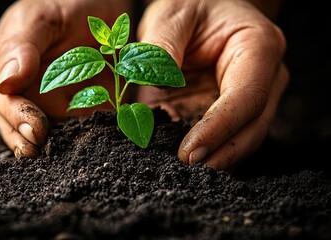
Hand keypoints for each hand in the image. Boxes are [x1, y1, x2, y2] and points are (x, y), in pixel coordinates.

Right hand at [0, 0, 132, 157]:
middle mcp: (18, 89)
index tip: (34, 129)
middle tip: (39, 151)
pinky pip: (69, 130)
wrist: (102, 7)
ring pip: (39, 132)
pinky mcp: (70, 110)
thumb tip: (5, 84)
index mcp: (0, 65)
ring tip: (59, 159)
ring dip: (49, 147)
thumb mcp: (41, 17)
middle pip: (15, 123)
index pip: (1, 99)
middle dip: (27, 138)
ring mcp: (43, 102)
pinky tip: (81, 150)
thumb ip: (21, 46)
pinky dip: (74, 141)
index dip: (17, 116)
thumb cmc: (66, 3)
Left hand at [137, 0, 288, 169]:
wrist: (203, 12)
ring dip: (217, 157)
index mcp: (258, 47)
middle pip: (254, 127)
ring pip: (243, 138)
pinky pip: (226, 137)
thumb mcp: (172, 14)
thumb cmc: (192, 7)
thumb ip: (160, 46)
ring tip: (183, 170)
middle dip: (222, 153)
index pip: (247, 97)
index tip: (190, 152)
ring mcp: (252, 97)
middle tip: (186, 168)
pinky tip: (185, 159)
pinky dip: (208, 150)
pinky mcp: (233, 110)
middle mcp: (264, 77)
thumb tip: (148, 82)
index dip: (220, 128)